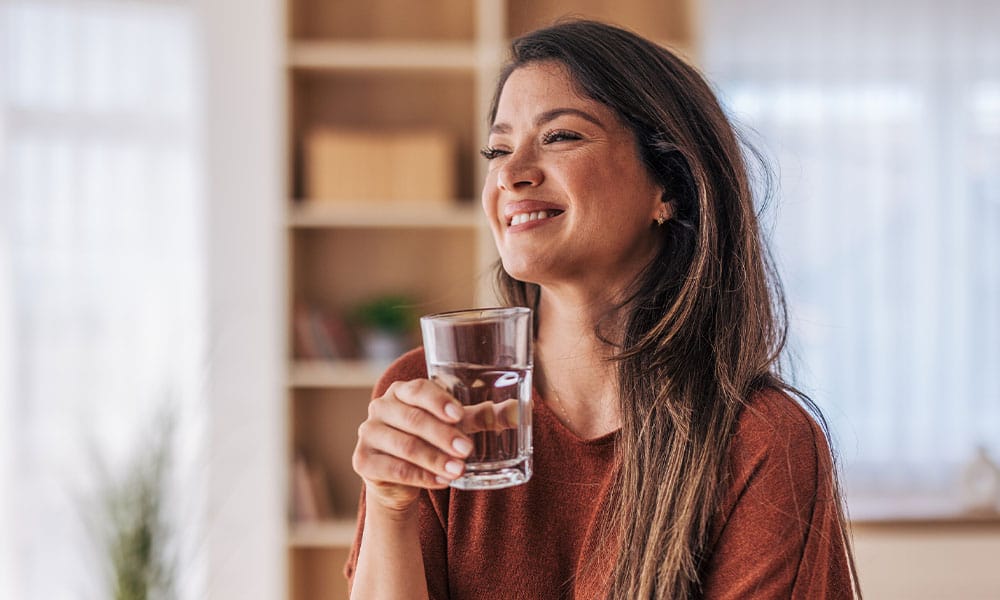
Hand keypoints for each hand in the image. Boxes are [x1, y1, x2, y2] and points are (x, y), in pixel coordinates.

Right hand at [353, 379, 473, 511]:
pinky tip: (441, 482)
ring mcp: (368, 433)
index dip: (438, 401)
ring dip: (434, 459)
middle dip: (442, 435)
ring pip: (404, 446)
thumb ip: (484, 417)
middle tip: (467, 450)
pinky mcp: (363, 460)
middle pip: (412, 419)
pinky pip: (394, 469)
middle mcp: (380, 407)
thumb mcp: (456, 426)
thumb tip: (520, 411)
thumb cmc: (431, 440)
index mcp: (402, 391)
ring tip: (459, 470)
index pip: (418, 389)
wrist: (401, 479)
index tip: (459, 415)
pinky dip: (420, 476)